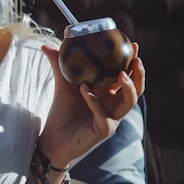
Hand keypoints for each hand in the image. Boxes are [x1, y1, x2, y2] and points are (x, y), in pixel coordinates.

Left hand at [38, 42, 144, 168]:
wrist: (53, 138)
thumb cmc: (63, 111)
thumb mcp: (62, 84)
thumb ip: (58, 65)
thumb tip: (45, 46)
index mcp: (108, 92)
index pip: (127, 75)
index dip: (132, 61)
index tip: (133, 45)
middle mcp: (113, 105)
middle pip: (136, 89)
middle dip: (139, 73)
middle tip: (135, 58)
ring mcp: (111, 118)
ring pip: (129, 103)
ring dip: (128, 87)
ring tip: (122, 73)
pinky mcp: (103, 130)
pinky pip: (104, 114)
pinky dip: (94, 100)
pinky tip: (84, 88)